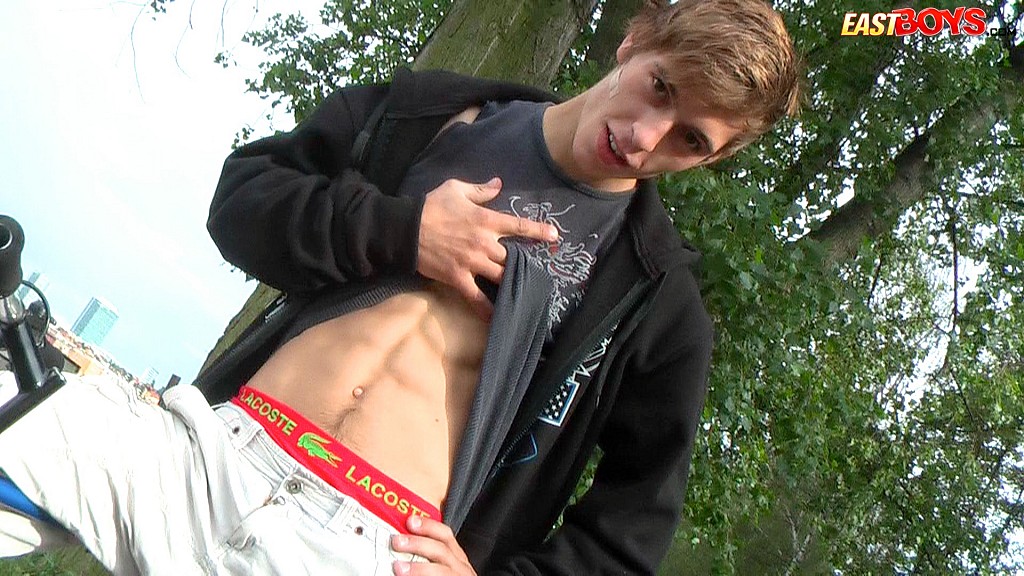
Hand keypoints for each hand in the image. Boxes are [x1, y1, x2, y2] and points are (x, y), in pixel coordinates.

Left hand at [391, 515, 476, 574]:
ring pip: (442, 571)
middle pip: (442, 551)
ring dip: (420, 569)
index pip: (445, 536)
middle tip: (397, 541)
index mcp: (456, 559)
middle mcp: (461, 569)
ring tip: (398, 568)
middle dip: (418, 544)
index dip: (428, 526)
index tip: (410, 521)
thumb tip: (400, 545)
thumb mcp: (442, 567)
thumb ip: (426, 557)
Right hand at [417, 177, 558, 318]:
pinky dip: (488, 309)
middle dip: (524, 264)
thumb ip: (480, 190)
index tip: (555, 236)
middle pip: (513, 257)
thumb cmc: (431, 206)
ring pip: (500, 277)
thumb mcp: (455, 189)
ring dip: (512, 284)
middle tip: (537, 271)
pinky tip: (498, 318)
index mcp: (486, 220)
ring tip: (525, 292)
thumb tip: (498, 184)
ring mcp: (472, 263)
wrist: (405, 229)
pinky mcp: (459, 279)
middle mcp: (484, 243)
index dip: (538, 231)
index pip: (518, 226)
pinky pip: (477, 298)